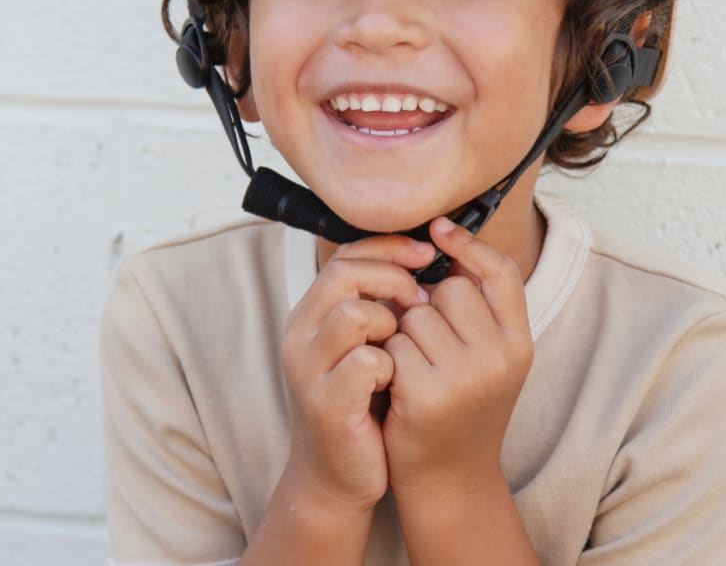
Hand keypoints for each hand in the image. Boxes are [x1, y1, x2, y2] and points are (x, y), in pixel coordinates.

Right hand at [279, 235, 434, 510]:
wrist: (335, 478)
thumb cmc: (360, 404)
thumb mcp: (363, 344)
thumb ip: (377, 304)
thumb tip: (421, 260)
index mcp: (309, 314)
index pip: (344, 255)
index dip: (387, 247)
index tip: (425, 253)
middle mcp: (299, 335)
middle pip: (345, 274)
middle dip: (393, 278)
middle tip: (420, 300)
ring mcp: (308, 370)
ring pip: (354, 314)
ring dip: (390, 324)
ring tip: (402, 347)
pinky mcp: (326, 405)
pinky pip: (366, 363)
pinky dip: (390, 367)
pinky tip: (395, 381)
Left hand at [382, 218, 534, 498]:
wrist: (450, 481)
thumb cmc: (463, 406)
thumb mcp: (490, 356)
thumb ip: (479, 306)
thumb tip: (445, 235)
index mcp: (520, 343)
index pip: (501, 271)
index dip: (469, 244)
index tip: (439, 227)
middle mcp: (500, 358)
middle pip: (451, 288)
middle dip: (429, 304)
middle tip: (430, 345)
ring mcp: (465, 377)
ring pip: (417, 313)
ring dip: (405, 332)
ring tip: (416, 367)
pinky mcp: (426, 394)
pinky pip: (394, 343)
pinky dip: (388, 357)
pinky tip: (397, 385)